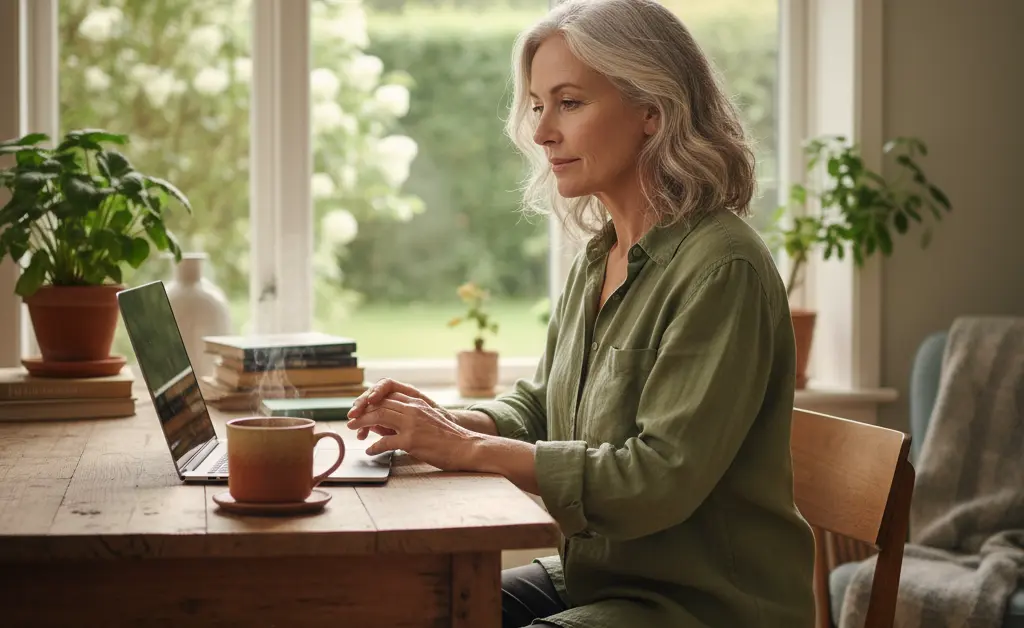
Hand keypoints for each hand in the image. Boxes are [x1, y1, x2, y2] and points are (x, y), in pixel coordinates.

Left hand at [346, 392, 482, 469]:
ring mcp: (411, 424)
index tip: (360, 409)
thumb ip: (410, 416)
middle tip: (350, 420)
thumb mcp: (429, 419)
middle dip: (362, 411)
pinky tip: (370, 452)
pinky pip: (385, 442)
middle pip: (379, 404)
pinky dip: (374, 447)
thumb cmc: (448, 437)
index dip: (371, 401)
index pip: (388, 395)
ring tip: (354, 431)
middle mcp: (413, 409)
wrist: (466, 446)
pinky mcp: (411, 440)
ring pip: (379, 417)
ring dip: (362, 424)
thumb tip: (390, 423)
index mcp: (417, 403)